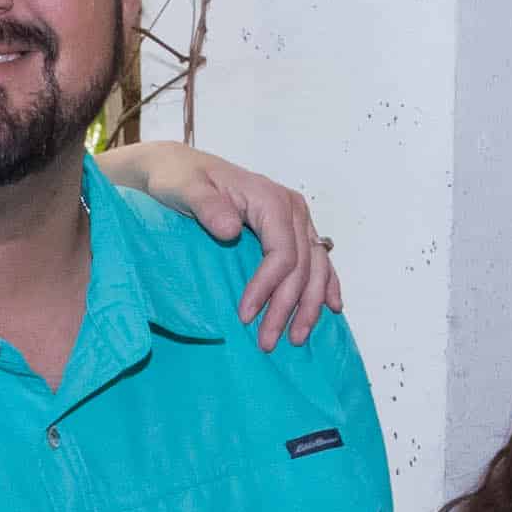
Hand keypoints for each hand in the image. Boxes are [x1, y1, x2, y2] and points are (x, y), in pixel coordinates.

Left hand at [102, 140, 341, 348]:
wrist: (180, 168)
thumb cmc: (178, 178)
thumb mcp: (183, 188)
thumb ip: (206, 205)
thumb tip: (231, 230)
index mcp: (270, 200)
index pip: (281, 253)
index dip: (267, 288)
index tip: (244, 316)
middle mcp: (291, 209)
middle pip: (301, 266)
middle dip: (287, 307)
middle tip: (267, 342)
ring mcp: (296, 219)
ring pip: (316, 267)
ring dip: (310, 305)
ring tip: (296, 337)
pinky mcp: (292, 229)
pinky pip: (317, 260)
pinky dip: (326, 284)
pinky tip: (332, 307)